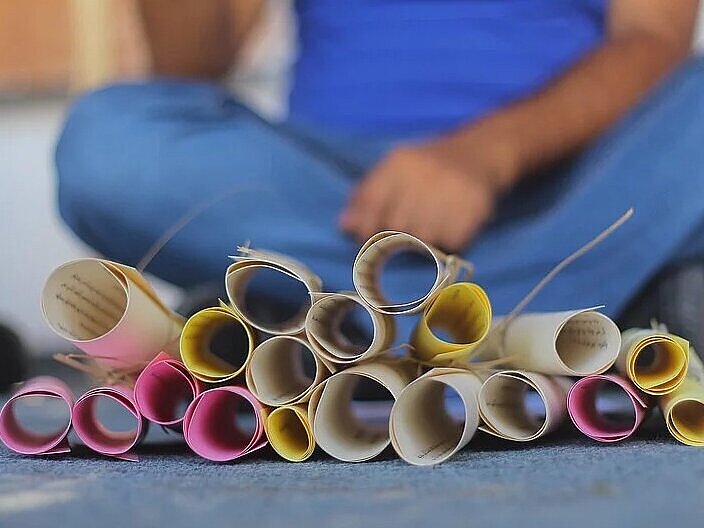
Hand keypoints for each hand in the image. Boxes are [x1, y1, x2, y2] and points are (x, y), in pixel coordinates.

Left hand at [339, 131, 516, 252]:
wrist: (479, 155)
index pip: (370, 204)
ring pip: (421, 239)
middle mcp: (424, 174)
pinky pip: (449, 243)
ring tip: (427, 228)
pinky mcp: (474, 208)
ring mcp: (451, 191)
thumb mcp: (393, 171)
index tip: (367, 238)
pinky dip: (446, 242)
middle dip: (392, 238)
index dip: (364, 228)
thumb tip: (344, 226)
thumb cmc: (426, 169)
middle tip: (402, 234)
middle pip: (394, 227)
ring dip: (420, 243)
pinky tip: (448, 227)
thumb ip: (366, 197)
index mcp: (398, 163)